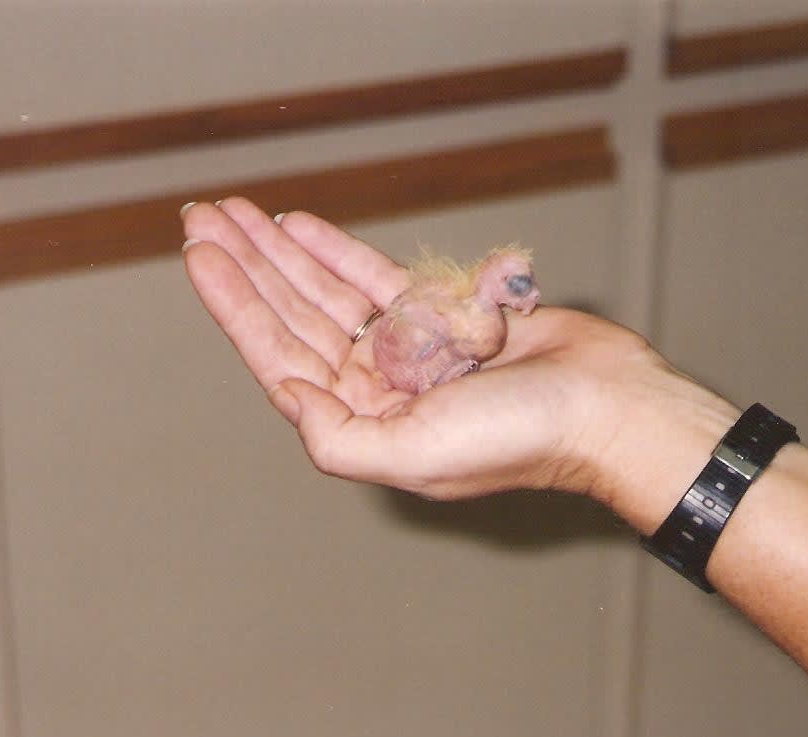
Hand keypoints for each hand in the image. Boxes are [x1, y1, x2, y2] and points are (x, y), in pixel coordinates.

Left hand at [181, 198, 738, 531]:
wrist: (607, 406)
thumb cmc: (521, 438)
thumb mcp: (416, 453)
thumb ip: (340, 438)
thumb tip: (288, 395)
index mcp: (363, 424)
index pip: (280, 357)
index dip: (236, 304)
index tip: (200, 253)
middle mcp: (378, 388)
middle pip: (294, 318)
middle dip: (246, 267)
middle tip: (202, 217)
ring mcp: (408, 351)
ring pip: (328, 294)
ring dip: (282, 253)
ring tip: (238, 213)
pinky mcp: (443, 317)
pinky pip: (377, 280)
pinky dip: (338, 252)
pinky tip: (300, 226)